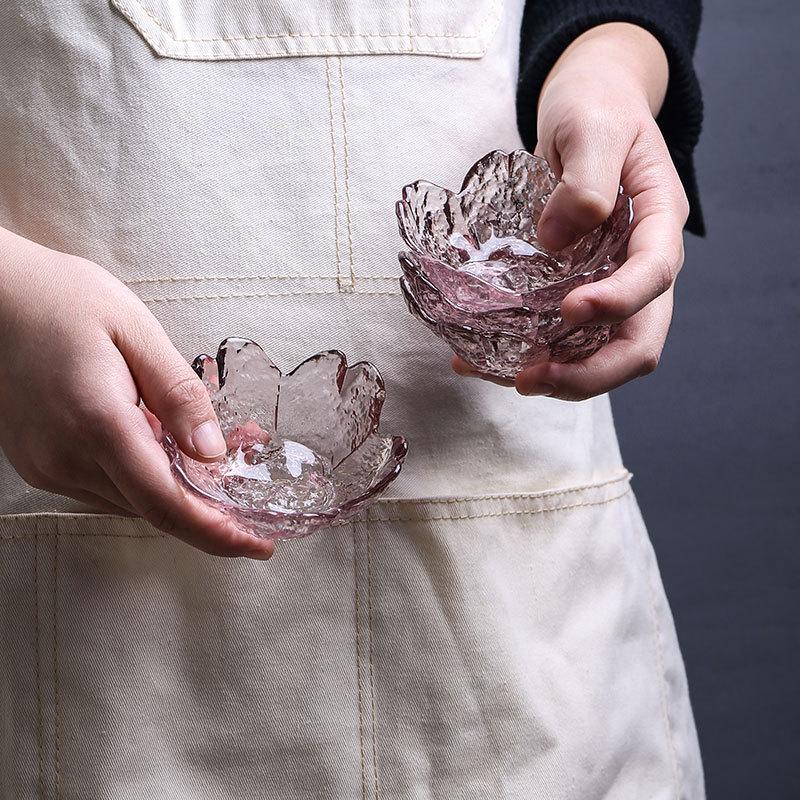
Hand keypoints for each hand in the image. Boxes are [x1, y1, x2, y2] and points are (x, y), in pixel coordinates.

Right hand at [0, 228, 272, 558]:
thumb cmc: (61, 299)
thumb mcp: (136, 331)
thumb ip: (179, 396)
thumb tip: (214, 452)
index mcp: (97, 423)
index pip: (166, 503)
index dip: (217, 531)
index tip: (259, 544)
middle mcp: (66, 458)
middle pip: (154, 509)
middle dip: (212, 506)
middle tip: (252, 481)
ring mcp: (48, 465)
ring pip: (133, 502)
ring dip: (182, 490)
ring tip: (224, 453)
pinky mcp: (42, 462)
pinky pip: (108, 487)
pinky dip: (149, 478)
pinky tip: (172, 448)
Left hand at [455, 23, 688, 399]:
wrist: (588, 110)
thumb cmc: (597, 110)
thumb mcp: (593, 127)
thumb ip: (584, 180)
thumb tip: (554, 241)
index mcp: (659, 223)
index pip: (654, 274)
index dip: (618, 302)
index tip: (569, 308)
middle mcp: (640, 266)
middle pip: (639, 341)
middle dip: (590, 373)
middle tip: (532, 379)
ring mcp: (611, 284)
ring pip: (601, 353)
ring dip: (559, 377)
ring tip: (504, 378)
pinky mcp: (577, 290)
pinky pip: (563, 338)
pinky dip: (527, 355)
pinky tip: (481, 360)